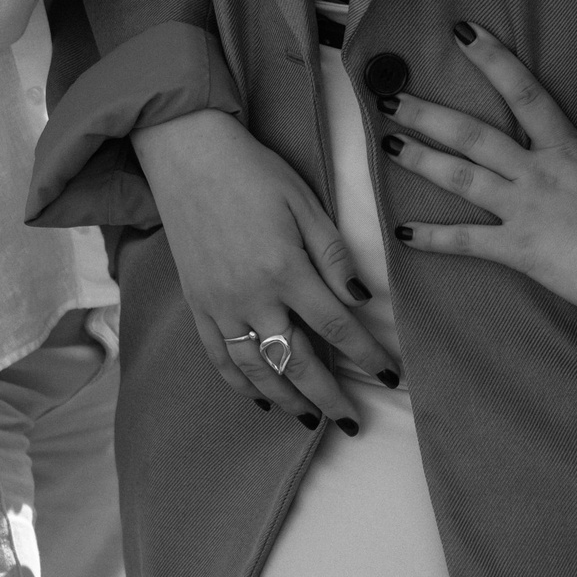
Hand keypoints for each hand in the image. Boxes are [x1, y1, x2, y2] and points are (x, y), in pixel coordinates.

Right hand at [132, 109, 398, 429]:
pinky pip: (219, 357)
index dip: (366, 355)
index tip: (389, 376)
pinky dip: (240, 385)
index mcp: (285, 268)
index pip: (336, 327)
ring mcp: (219, 305)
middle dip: (329, 396)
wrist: (187, 154)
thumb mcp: (304, 201)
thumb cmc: (253, 172)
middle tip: (352, 421)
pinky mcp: (196, 304)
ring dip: (287, 400)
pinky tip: (261, 398)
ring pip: (257, 370)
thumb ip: (333, 252)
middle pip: (297, 362)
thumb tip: (361, 297)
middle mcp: (251, 296)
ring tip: (312, 420)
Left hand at [379, 24, 576, 317]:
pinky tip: (403, 232)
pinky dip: (433, 238)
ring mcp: (524, 208)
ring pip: (461, 176)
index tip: (462, 32)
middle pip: (473, 134)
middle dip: (428, 114)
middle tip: (390, 97)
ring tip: (387, 144)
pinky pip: (468, 242)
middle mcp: (537, 171)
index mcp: (568, 147)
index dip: (492, 59)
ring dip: (422, 159)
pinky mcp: (520, 249)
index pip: (524, 92)